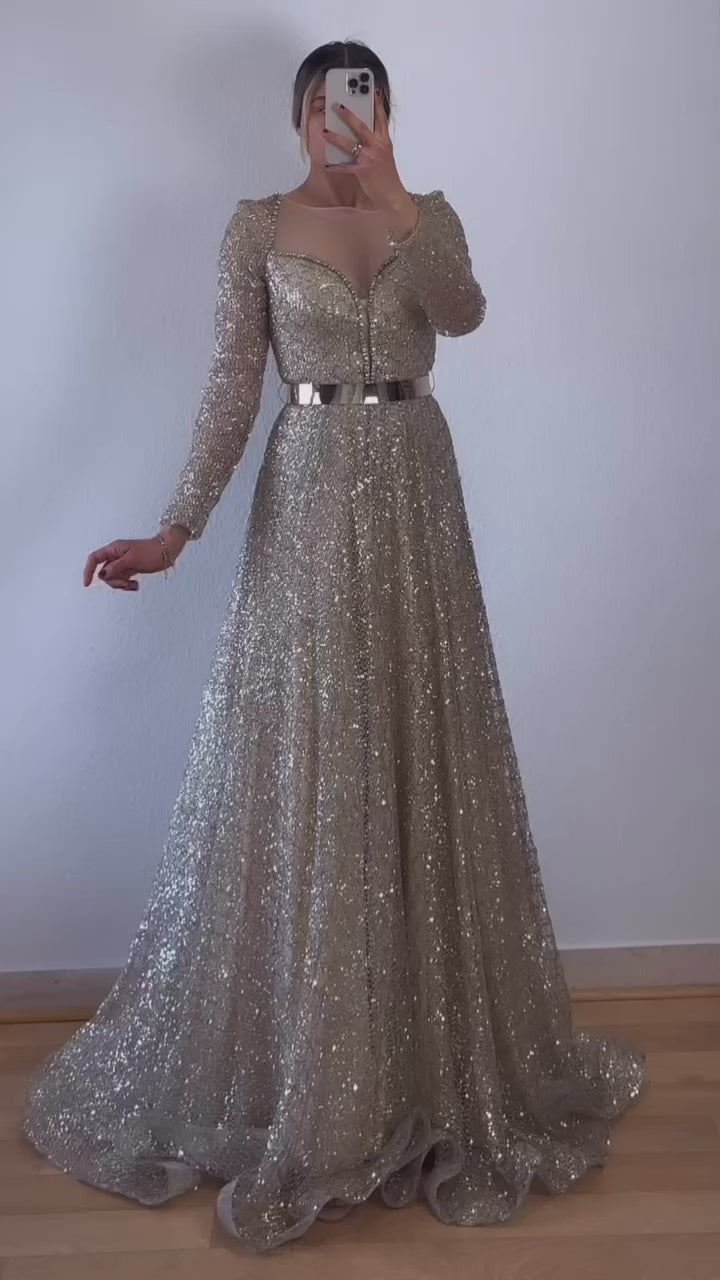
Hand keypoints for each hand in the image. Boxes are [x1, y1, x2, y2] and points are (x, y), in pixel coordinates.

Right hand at [83, 528, 187, 589]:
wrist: (168, 551)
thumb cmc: (151, 551)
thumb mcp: (132, 560)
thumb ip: (116, 567)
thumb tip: (102, 574)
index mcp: (114, 549)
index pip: (94, 559)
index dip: (88, 570)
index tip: (87, 584)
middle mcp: (116, 556)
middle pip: (104, 572)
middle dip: (113, 581)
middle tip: (126, 583)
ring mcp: (123, 563)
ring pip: (114, 578)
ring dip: (121, 584)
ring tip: (133, 585)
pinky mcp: (130, 569)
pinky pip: (123, 580)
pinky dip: (127, 585)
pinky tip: (136, 585)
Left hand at [323, 91, 418, 234]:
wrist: (392, 195)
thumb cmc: (387, 176)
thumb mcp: (385, 155)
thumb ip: (376, 142)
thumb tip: (362, 133)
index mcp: (384, 141)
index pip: (381, 118)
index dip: (377, 103)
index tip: (373, 89)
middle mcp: (378, 146)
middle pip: (361, 126)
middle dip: (349, 115)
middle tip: (338, 105)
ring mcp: (370, 158)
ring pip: (350, 143)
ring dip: (336, 137)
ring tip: (325, 132)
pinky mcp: (363, 171)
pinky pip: (346, 167)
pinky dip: (335, 166)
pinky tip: (326, 165)